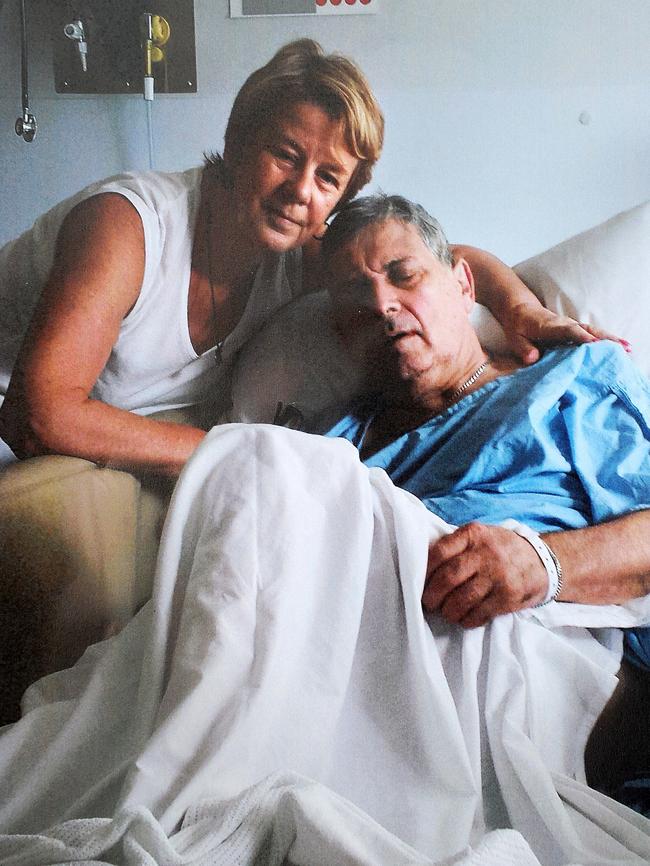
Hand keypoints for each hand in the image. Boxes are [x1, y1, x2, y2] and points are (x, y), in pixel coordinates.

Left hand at [423, 522, 547, 627]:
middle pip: (448, 578)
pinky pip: (479, 614)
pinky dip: (467, 620)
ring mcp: (499, 575)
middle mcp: (486, 553)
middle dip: (432, 596)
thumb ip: (456, 545)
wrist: (542, 560)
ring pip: (462, 599)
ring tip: (447, 612)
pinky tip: (465, 618)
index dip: (424, 571)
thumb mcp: (479, 536)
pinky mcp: (509, 596)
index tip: (418, 582)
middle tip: (429, 603)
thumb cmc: (500, 549)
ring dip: (448, 611)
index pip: (440, 552)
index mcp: (473, 534)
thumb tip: (422, 566)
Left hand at [503, 303, 628, 365]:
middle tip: (623, 347)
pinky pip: (591, 334)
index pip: (567, 331)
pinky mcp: (574, 330)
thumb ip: (524, 348)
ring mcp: (571, 326)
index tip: (594, 343)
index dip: (581, 336)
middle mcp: (564, 324)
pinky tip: (619, 348)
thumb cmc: (518, 325)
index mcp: (549, 326)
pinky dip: (605, 340)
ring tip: (628, 349)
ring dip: (610, 339)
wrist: (521, 309)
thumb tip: (534, 358)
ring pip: (593, 331)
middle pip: (587, 330)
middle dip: (605, 338)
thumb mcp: (515, 337)